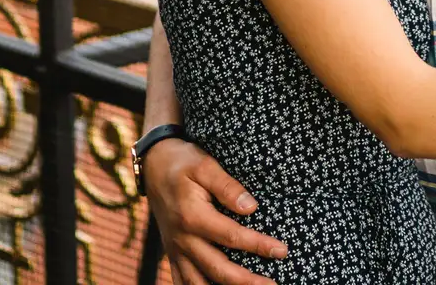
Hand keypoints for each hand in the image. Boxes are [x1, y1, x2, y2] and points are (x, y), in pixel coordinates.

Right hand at [145, 138, 288, 284]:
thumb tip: (250, 207)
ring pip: (199, 283)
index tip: (281, 250)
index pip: (231, 237)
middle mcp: (183, 239)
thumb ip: (227, 186)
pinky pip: (183, 282)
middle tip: (274, 284)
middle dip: (247, 281)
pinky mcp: (173, 254)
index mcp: (192, 217)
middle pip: (217, 269)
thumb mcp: (204, 165)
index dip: (258, 245)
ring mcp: (176, 250)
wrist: (153, 167)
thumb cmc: (183, 163)